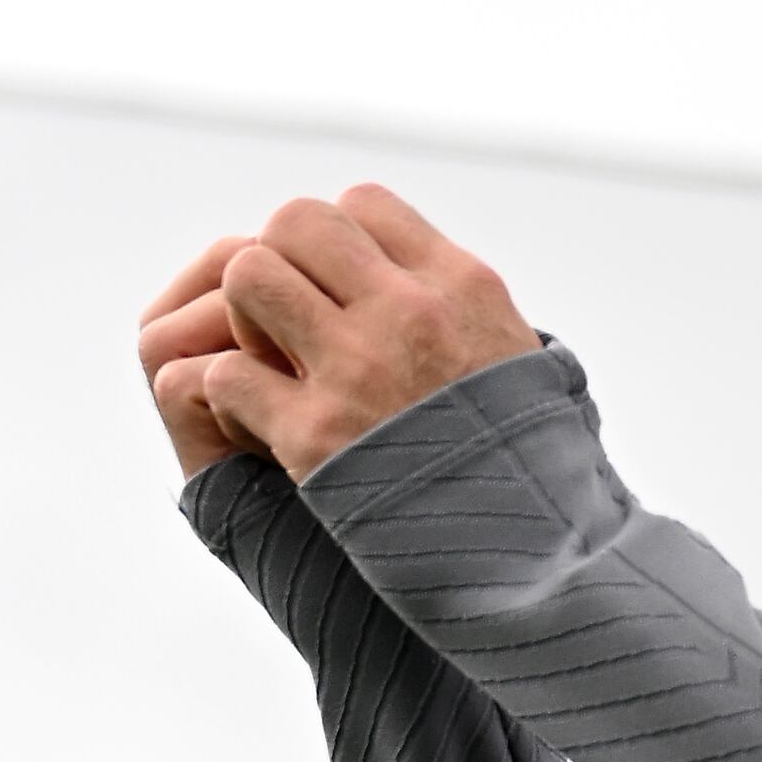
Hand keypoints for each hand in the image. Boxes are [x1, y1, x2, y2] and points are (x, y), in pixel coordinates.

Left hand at [136, 185, 541, 481]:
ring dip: (246, 316)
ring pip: (249, 276)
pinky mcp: (315, 436)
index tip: (339, 287)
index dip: (337, 239)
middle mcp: (408, 311)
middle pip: (296, 221)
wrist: (533, 557)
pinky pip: (228, 373)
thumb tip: (416, 276)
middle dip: (280, 262)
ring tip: (272, 362)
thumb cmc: (531, 465)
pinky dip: (231, 396)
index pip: (363, 203)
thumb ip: (465, 310)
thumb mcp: (521, 358)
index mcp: (462, 286)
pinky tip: (261, 423)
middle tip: (291, 319)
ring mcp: (357, 369)